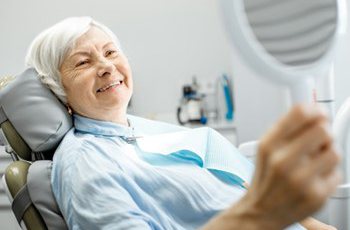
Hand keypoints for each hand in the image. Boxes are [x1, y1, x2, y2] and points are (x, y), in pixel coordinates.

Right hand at [244, 104, 340, 228]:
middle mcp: (283, 161)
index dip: (315, 110)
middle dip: (324, 132)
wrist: (261, 211)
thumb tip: (314, 109)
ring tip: (316, 161)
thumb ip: (287, 127)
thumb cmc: (266, 178)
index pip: (301, 113)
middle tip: (318, 140)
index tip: (318, 114)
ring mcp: (301, 180)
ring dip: (328, 153)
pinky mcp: (316, 196)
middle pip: (323, 130)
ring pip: (334, 152)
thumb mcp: (265, 148)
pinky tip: (315, 177)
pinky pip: (337, 173)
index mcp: (269, 145)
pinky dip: (329, 173)